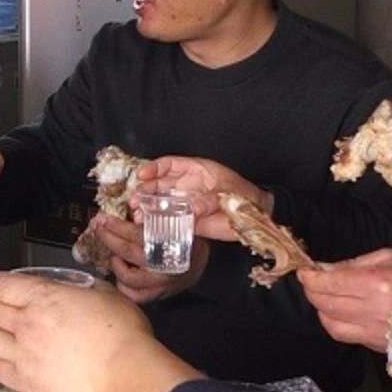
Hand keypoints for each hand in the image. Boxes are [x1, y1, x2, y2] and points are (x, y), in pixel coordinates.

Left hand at [0, 269, 156, 391]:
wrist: (125, 373)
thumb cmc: (122, 335)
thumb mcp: (107, 295)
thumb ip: (86, 290)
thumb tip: (82, 292)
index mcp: (43, 297)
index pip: (1, 285)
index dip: (1, 284)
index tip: (5, 287)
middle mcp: (27, 324)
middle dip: (1, 308)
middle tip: (13, 313)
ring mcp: (24, 355)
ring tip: (10, 339)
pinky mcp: (27, 383)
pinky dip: (3, 366)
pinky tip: (17, 364)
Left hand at [92, 212, 206, 303]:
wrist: (198, 260)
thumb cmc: (185, 236)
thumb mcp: (175, 219)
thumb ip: (155, 214)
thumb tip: (130, 209)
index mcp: (171, 244)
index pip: (136, 234)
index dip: (116, 225)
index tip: (102, 218)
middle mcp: (165, 266)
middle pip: (127, 251)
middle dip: (108, 237)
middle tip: (98, 227)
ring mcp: (161, 284)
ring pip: (127, 278)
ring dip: (116, 262)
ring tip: (116, 253)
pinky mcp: (157, 295)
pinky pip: (133, 295)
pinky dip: (123, 284)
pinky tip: (123, 271)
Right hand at [137, 155, 269, 241]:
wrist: (255, 216)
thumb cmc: (244, 196)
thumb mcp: (228, 193)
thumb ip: (210, 200)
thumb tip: (192, 209)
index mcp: (196, 171)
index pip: (169, 165)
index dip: (154, 168)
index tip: (143, 175)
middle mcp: (187, 186)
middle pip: (159, 185)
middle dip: (145, 191)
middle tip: (135, 200)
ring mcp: (185, 203)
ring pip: (160, 202)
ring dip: (147, 207)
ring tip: (137, 215)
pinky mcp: (188, 221)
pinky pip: (169, 221)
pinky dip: (157, 223)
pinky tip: (147, 226)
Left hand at [298, 248, 391, 351]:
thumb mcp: (388, 257)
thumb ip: (354, 264)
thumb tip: (325, 269)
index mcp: (375, 283)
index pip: (328, 282)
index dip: (310, 277)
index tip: (305, 272)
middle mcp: (371, 309)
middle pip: (324, 304)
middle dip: (311, 291)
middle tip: (311, 282)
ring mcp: (373, 330)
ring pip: (330, 323)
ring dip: (320, 309)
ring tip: (322, 297)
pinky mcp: (376, 344)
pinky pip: (344, 335)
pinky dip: (333, 323)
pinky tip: (336, 312)